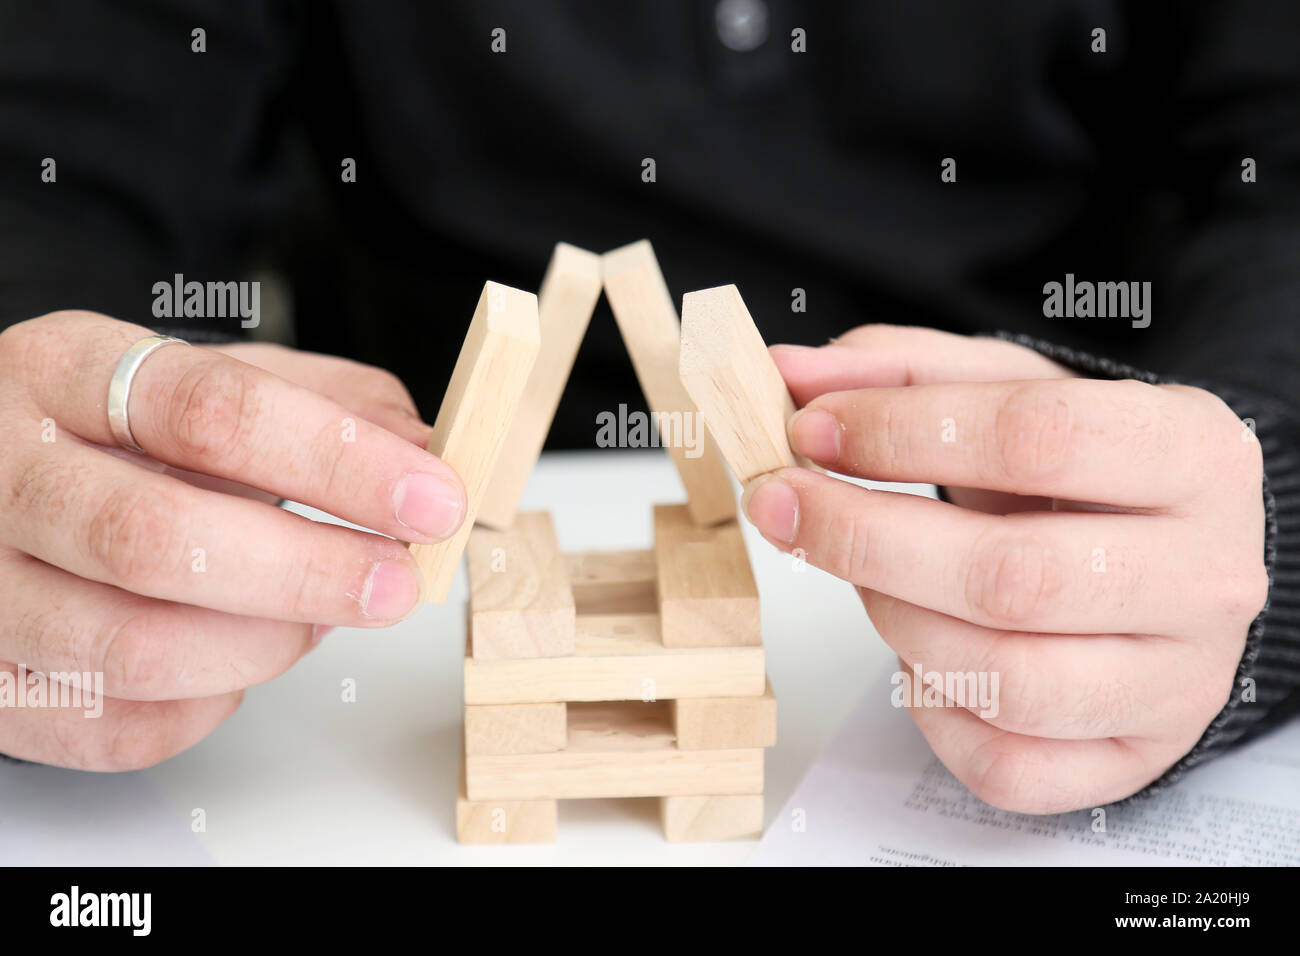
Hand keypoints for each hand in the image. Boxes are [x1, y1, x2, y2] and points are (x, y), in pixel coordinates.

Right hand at [0, 311, 464, 769]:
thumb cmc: (108, 430)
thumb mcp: (202, 378)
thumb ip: (316, 398)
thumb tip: (419, 442)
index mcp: (66, 372)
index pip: (211, 413)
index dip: (338, 463)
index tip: (430, 499)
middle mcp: (3, 472)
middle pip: (157, 538)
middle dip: (308, 574)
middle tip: (395, 585)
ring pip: (134, 649)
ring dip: (263, 647)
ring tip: (316, 620)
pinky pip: (111, 726)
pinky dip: (204, 708)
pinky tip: (237, 665)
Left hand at [744, 325, 1267, 811]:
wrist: (1157, 560)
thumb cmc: (1074, 474)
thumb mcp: (1005, 391)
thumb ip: (900, 372)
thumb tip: (789, 372)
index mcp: (1194, 454)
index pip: (1038, 438)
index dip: (901, 434)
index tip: (811, 430)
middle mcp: (1208, 575)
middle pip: (1013, 577)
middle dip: (865, 538)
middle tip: (787, 506)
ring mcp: (1181, 682)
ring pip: (1005, 681)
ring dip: (894, 621)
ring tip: (864, 576)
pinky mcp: (1138, 757)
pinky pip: (1005, 765)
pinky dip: (933, 712)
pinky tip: (922, 656)